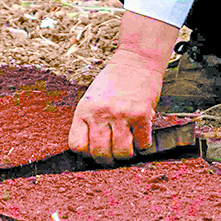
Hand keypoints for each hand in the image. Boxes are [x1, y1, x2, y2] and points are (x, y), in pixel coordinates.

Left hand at [69, 46, 165, 162]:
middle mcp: (100, 113)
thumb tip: (92, 151)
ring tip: (128, 146)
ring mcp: (121, 114)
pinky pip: (142, 143)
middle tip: (113, 155)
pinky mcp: (141, 114)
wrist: (136, 61)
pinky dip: (143, 144)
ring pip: (122, 153)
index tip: (94, 150)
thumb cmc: (114, 81)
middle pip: (100, 154)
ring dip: (126, 154)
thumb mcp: (92, 98)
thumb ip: (90, 120)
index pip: (77, 145)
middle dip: (107, 160)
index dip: (86, 153)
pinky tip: (142, 135)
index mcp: (84, 109)